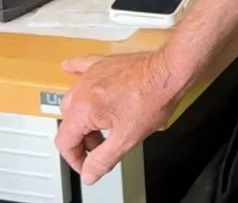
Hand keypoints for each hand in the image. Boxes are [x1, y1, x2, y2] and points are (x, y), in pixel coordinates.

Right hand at [55, 50, 183, 184]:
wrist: (171, 69)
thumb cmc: (154, 96)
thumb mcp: (128, 137)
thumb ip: (103, 159)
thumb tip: (88, 173)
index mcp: (84, 109)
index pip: (65, 143)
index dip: (75, 159)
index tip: (88, 165)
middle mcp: (82, 89)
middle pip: (70, 123)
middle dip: (84, 140)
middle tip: (102, 147)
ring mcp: (92, 74)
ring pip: (74, 101)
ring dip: (82, 118)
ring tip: (102, 126)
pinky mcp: (104, 63)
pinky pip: (82, 67)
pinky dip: (74, 72)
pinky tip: (67, 69)